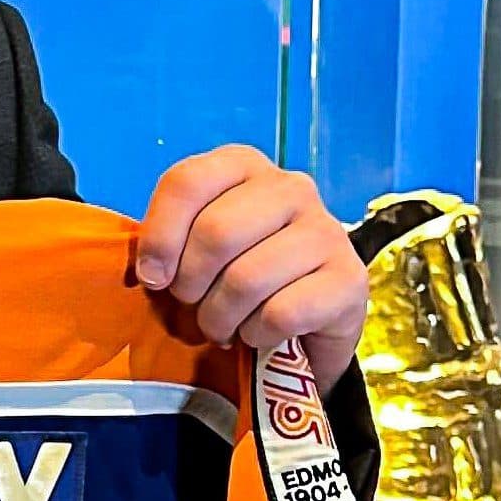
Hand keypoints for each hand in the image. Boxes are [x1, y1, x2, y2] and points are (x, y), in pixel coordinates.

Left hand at [134, 144, 366, 388]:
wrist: (304, 321)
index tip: (153, 277)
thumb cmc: (237, 274)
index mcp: (244, 166)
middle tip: (193, 305)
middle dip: (191, 284)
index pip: (187, 182)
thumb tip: (151, 271)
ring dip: (220, 318)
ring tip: (222, 326)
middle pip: (216, 232)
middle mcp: (291, 188)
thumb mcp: (194, 248)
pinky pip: (281, 313)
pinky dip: (258, 334)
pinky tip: (260, 333)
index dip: (160, 236)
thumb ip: (167, 243)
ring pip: (247, 279)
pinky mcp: (349, 278)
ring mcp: (326, 231)